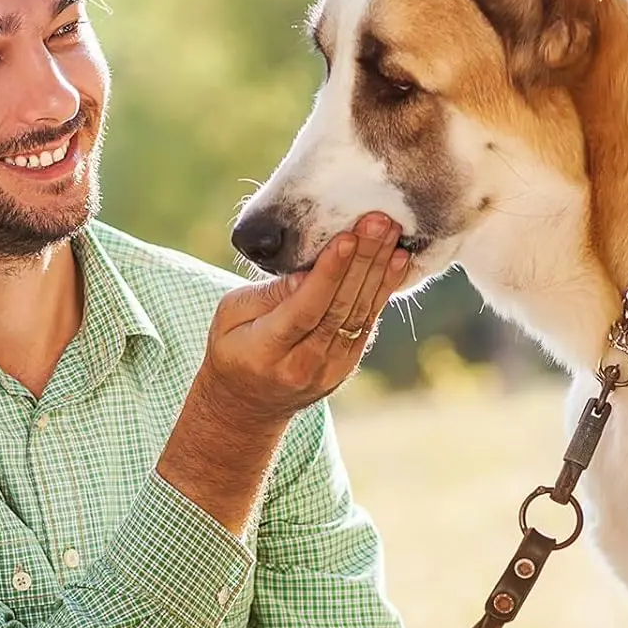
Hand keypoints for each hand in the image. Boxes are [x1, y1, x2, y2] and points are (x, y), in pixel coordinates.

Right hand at [155, 212, 406, 533]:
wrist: (246, 405)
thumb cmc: (233, 347)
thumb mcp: (230, 317)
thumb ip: (266, 295)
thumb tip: (305, 273)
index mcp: (266, 351)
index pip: (304, 310)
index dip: (328, 275)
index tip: (346, 239)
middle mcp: (302, 365)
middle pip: (339, 310)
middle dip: (363, 262)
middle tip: (380, 222)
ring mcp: (329, 370)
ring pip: (360, 316)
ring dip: (380, 272)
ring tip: (393, 233)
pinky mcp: (346, 366)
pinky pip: (367, 324)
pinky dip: (383, 291)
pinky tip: (397, 261)